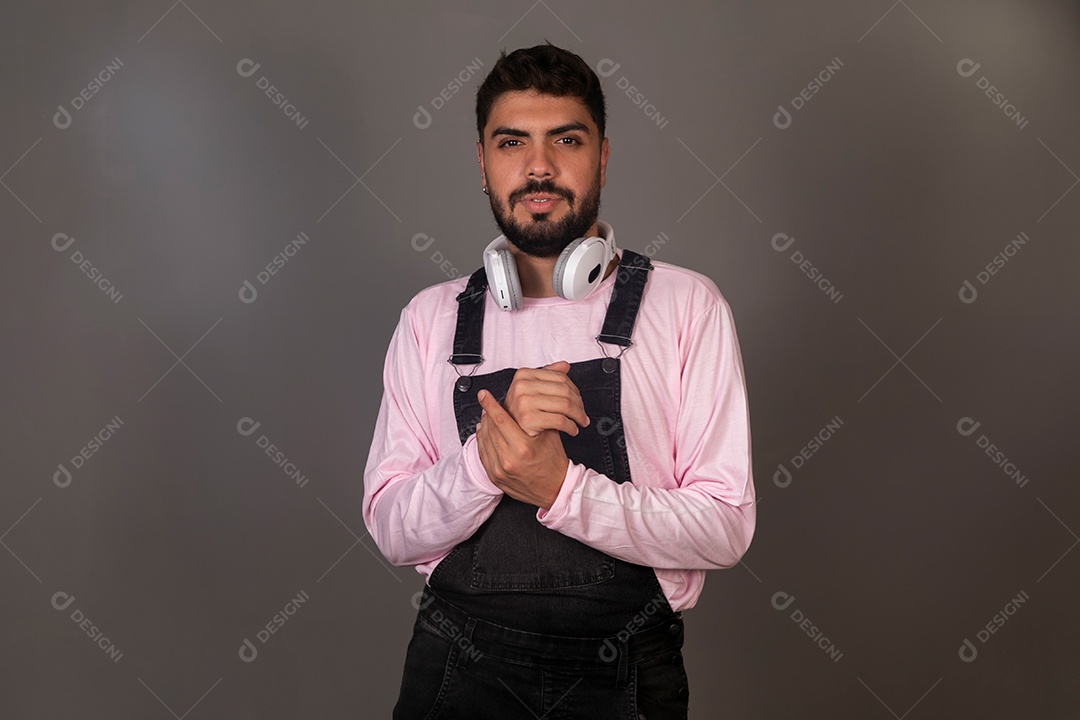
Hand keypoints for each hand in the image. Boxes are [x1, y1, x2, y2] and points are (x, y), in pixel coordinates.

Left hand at [475, 388, 567, 509]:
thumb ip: (534, 418)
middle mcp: (508, 460)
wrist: (555, 489)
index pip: (500, 420)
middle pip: (490, 428)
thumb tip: (518, 401)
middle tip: (487, 404)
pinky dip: (482, 440)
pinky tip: (484, 432)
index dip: (490, 404)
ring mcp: (499, 470)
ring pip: (484, 440)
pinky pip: (482, 454)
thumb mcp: (549, 436)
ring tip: (486, 417)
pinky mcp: (494, 477)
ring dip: (484, 426)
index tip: (483, 394)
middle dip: (487, 414)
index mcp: (523, 447)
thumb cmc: (554, 462)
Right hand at [502, 361, 589, 436]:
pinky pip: (559, 420)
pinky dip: (570, 426)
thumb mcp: (533, 388)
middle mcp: (522, 386)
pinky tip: (572, 429)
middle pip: (564, 391)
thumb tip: (565, 365)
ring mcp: (524, 402)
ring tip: (581, 421)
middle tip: (583, 414)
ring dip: (578, 416)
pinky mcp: (528, 419)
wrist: (510, 431)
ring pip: (564, 405)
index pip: (560, 377)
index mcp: (524, 374)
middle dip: (579, 404)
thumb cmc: (522, 410)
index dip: (575, 390)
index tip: (580, 400)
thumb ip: (548, 375)